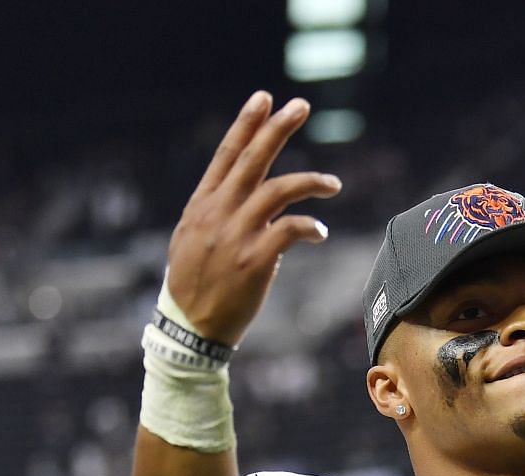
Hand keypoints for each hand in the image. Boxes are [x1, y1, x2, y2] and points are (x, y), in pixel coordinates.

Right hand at [166, 92, 342, 345]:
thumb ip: (217, 214)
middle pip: (252, 160)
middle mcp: (219, 212)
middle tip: (301, 106)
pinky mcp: (255, 260)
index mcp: (203, 204)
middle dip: (277, 129)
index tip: (264, 98)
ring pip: (278, 190)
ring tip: (333, 183)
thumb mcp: (193, 240)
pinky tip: (320, 233)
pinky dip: (310, 227)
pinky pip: (290, 231)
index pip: (226, 155)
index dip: (246, 125)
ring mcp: (236, 235)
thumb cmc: (195, 286)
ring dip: (309, 181)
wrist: (191, 328)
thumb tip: (242, 197)